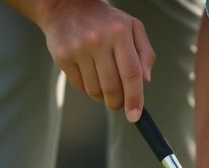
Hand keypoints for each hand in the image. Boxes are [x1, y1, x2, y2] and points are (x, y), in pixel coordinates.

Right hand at [38, 0, 154, 121]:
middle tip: (119, 103)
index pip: (131, 74)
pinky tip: (90, 76)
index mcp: (120, 34)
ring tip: (104, 86)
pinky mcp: (62, 56)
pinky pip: (79, 86)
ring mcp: (78, 49)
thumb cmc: (105, 20)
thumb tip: (146, 80)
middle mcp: (98, 41)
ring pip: (95, 91)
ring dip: (102, 97)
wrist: (66, 6)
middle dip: (118, 103)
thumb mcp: (133, 28)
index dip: (135, 98)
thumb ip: (145, 53)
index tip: (135, 115)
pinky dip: (88, 89)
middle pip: (112, 87)